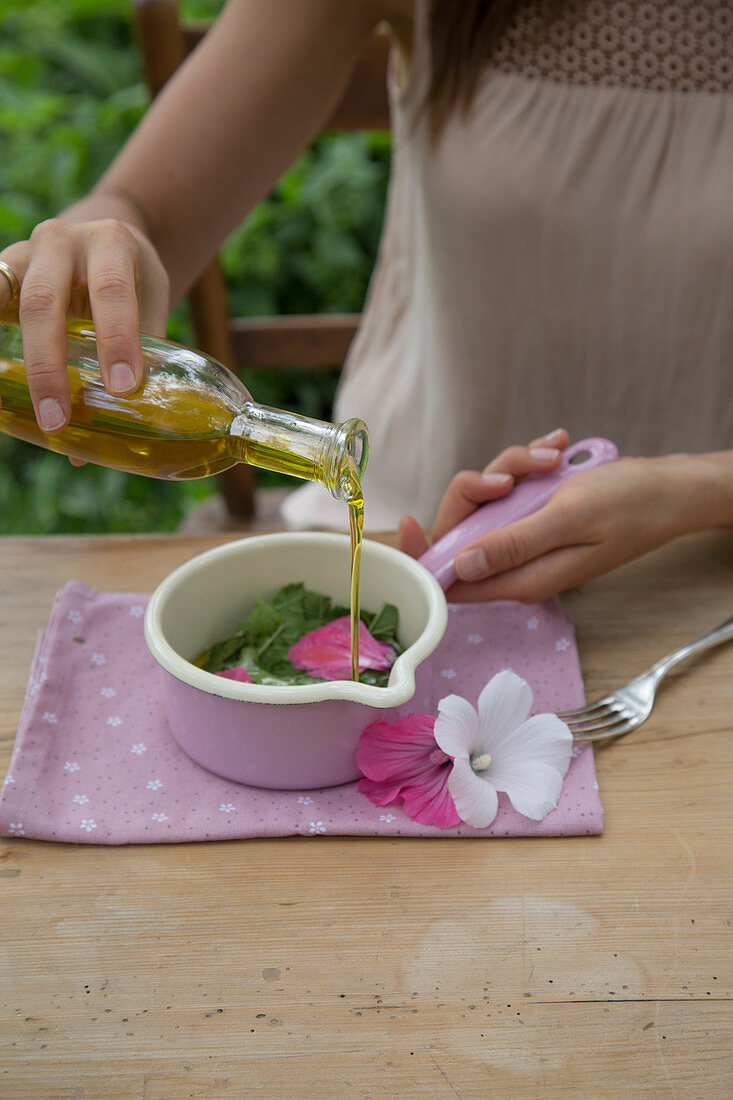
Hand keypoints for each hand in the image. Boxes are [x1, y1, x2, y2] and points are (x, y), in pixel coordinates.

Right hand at [0, 217, 168, 433]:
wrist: (105, 241)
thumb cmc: (133, 279)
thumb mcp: (149, 302)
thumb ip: (141, 353)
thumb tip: (117, 426)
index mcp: (110, 242)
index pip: (112, 290)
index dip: (117, 339)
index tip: (123, 388)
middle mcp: (61, 241)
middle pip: (45, 300)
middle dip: (49, 365)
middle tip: (57, 419)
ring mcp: (25, 253)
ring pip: (10, 302)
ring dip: (16, 357)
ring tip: (25, 404)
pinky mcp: (4, 271)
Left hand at [400, 440, 701, 602]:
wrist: (670, 489)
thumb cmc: (628, 505)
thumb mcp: (567, 519)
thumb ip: (512, 545)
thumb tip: (459, 565)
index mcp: (521, 578)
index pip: (452, 581)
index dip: (423, 555)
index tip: (407, 522)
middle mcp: (517, 561)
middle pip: (462, 528)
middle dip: (479, 489)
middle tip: (513, 474)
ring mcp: (526, 535)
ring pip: (487, 499)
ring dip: (513, 468)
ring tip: (552, 456)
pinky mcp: (536, 513)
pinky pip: (512, 485)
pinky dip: (529, 463)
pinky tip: (557, 449)